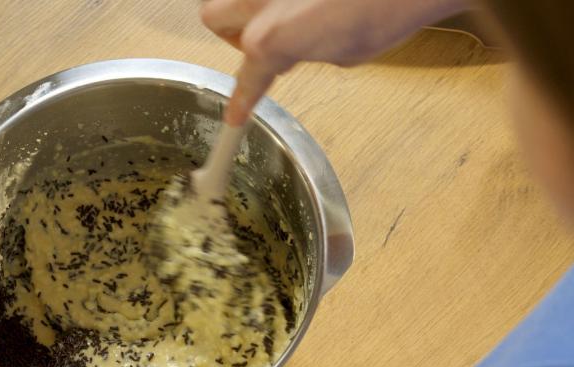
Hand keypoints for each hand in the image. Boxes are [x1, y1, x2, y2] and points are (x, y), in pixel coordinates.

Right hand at [200, 0, 466, 124]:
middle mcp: (260, 0)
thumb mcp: (348, 54)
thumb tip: (303, 48)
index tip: (235, 116)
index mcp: (271, 37)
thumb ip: (308, 52)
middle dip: (233, 30)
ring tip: (280, 14)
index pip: (247, 76)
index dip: (241, 101)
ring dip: (247, 6)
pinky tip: (307, 4)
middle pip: (214, 15)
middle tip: (262, 41)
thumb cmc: (389, 9)